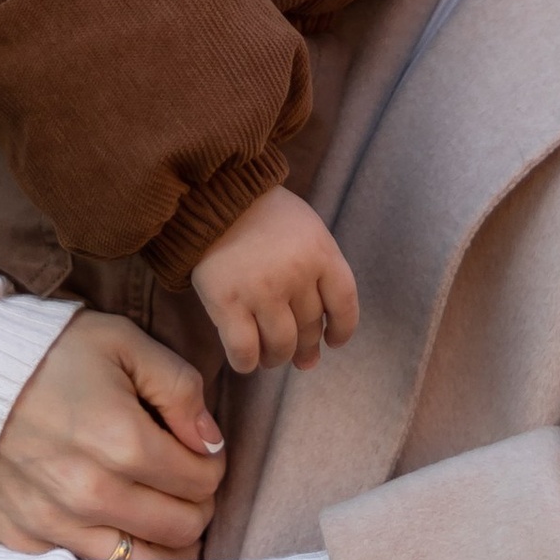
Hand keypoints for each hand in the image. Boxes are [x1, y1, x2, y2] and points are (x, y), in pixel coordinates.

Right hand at [0, 310, 225, 559]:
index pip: (203, 482)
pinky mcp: (22, 538)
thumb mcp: (125, 344)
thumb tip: (212, 445)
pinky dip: (109, 554)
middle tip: (179, 480)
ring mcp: (53, 522)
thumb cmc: (52, 352)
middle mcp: (89, 493)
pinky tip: (109, 523)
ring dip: (161, 540)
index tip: (195, 449)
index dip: (211, 464)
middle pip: (182, 529)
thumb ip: (180, 390)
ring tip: (154, 509)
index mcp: (122, 441)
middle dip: (195, 505)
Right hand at [190, 184, 358, 375]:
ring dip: (277, 358)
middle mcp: (295, 274)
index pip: (345, 305)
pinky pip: (244, 350)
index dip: (342, 330)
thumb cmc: (264, 215)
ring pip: (280, 346)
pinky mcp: (226, 301)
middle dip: (306, 348)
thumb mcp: (307, 230)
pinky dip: (247, 363)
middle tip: (298, 355)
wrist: (214, 196)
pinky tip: (246, 361)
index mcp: (321, 253)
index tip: (333, 341)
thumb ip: (320, 271)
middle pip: (310, 328)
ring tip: (271, 357)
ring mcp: (261, 290)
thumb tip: (324, 333)